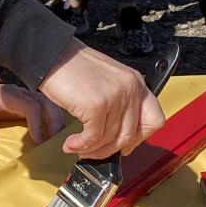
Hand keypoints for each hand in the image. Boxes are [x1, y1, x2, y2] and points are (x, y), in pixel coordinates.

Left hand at [0, 81, 66, 148]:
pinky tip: (54, 135)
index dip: (37, 124)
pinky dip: (52, 120)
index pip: (30, 106)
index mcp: (7, 95)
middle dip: (54, 122)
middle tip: (56, 142)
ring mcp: (25, 97)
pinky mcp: (27, 104)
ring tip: (59, 140)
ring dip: (56, 121)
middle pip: (45, 103)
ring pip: (48, 104)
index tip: (38, 141)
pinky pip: (44, 109)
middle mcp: (20, 94)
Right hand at [38, 42, 164, 158]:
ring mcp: (115, 96)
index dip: (140, 138)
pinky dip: (81, 145)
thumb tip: (120, 137)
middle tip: (94, 151)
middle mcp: (129, 88)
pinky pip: (93, 138)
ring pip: (110, 139)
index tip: (124, 145)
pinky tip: (71, 143)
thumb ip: (119, 105)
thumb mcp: (107, 82)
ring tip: (77, 146)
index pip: (154, 119)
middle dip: (110, 149)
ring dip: (91, 149)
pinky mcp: (97, 105)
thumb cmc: (72, 67)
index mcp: (135, 82)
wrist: (51, 55)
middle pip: (131, 135)